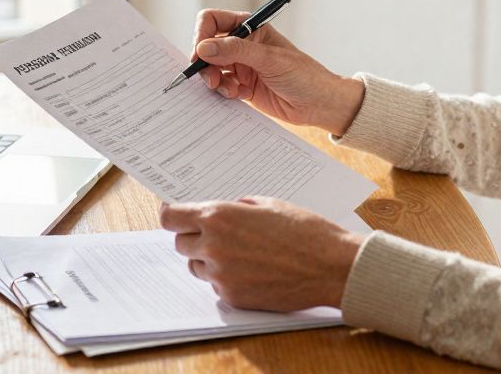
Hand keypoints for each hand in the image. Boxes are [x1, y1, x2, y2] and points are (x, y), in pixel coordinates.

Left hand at [159, 197, 362, 310]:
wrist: (329, 266)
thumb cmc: (304, 230)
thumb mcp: (268, 203)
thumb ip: (236, 208)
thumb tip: (219, 212)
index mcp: (219, 217)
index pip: (171, 218)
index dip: (171, 215)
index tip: (173, 215)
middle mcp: (213, 246)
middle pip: (181, 244)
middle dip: (194, 237)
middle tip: (217, 234)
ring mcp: (221, 275)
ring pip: (197, 267)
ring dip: (208, 259)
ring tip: (240, 253)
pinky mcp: (233, 297)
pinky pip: (216, 285)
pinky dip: (227, 278)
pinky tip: (252, 270)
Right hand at [191, 9, 364, 134]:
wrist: (319, 105)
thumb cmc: (304, 75)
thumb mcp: (270, 60)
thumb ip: (236, 51)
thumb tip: (204, 47)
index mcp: (250, 28)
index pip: (213, 21)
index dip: (202, 35)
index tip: (200, 53)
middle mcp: (242, 45)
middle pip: (207, 47)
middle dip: (205, 63)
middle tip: (211, 79)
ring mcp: (241, 66)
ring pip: (210, 68)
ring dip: (214, 80)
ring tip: (230, 90)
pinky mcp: (241, 86)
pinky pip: (220, 86)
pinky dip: (223, 91)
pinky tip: (240, 95)